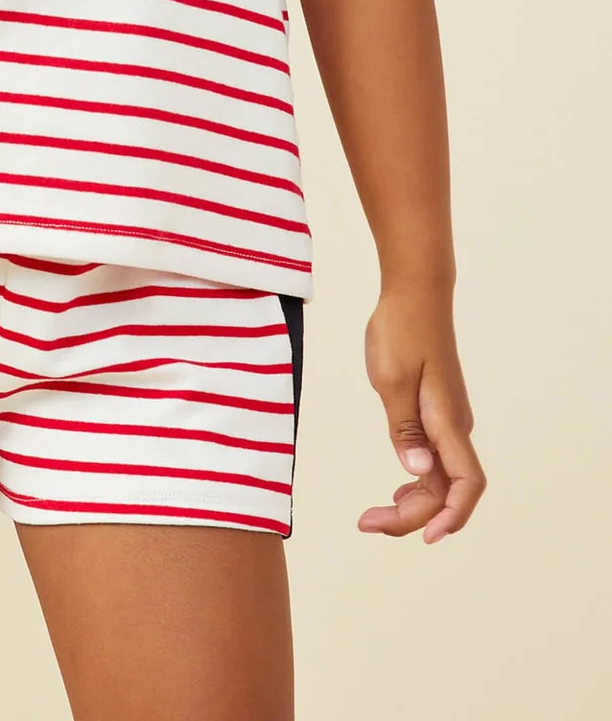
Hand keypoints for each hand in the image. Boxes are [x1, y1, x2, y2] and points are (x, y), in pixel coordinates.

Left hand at [357, 284, 487, 542]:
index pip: (466, 484)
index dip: (451, 516)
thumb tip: (416, 473)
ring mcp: (447, 419)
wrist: (414, 293)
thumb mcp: (392, 380)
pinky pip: (434, 459)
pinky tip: (397, 488)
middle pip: (447, 490)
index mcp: (447, 421)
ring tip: (374, 516)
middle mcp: (454, 426)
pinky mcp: (437, 411)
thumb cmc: (401, 330)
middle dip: (412, 517)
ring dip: (413, 503)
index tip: (426, 539)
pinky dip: (416, 481)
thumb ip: (403, 429)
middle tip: (367, 524)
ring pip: (439, 477)